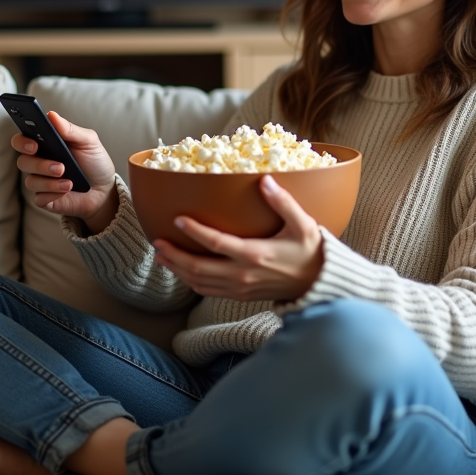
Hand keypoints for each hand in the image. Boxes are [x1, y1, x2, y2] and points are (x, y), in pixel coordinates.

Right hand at [11, 111, 118, 233]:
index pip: (22, 139)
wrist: (104, 190)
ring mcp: (40, 181)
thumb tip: (51, 115)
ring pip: (31, 181)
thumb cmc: (94, 162)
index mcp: (44, 144)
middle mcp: (38, 162)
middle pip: (23, 161)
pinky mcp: (44, 199)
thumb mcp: (88, 142)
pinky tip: (66, 190)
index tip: (33, 144)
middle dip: (39, 164)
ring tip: (69, 182)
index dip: (22, 141)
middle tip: (59, 166)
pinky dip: (53, 194)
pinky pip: (39, 198)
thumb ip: (70, 129)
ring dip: (50, 182)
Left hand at [152, 175, 323, 301]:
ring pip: (199, 282)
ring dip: (178, 270)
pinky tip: (182, 270)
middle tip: (157, 242)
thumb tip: (264, 180)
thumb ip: (283, 202)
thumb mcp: (302, 223)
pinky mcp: (240, 294)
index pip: (217, 243)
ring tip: (161, 255)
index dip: (195, 232)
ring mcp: (240, 287)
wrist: (318, 284)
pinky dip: (191, 281)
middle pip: (199, 268)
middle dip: (175, 256)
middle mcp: (243, 274)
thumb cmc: (311, 251)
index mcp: (255, 254)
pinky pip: (208, 291)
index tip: (177, 220)